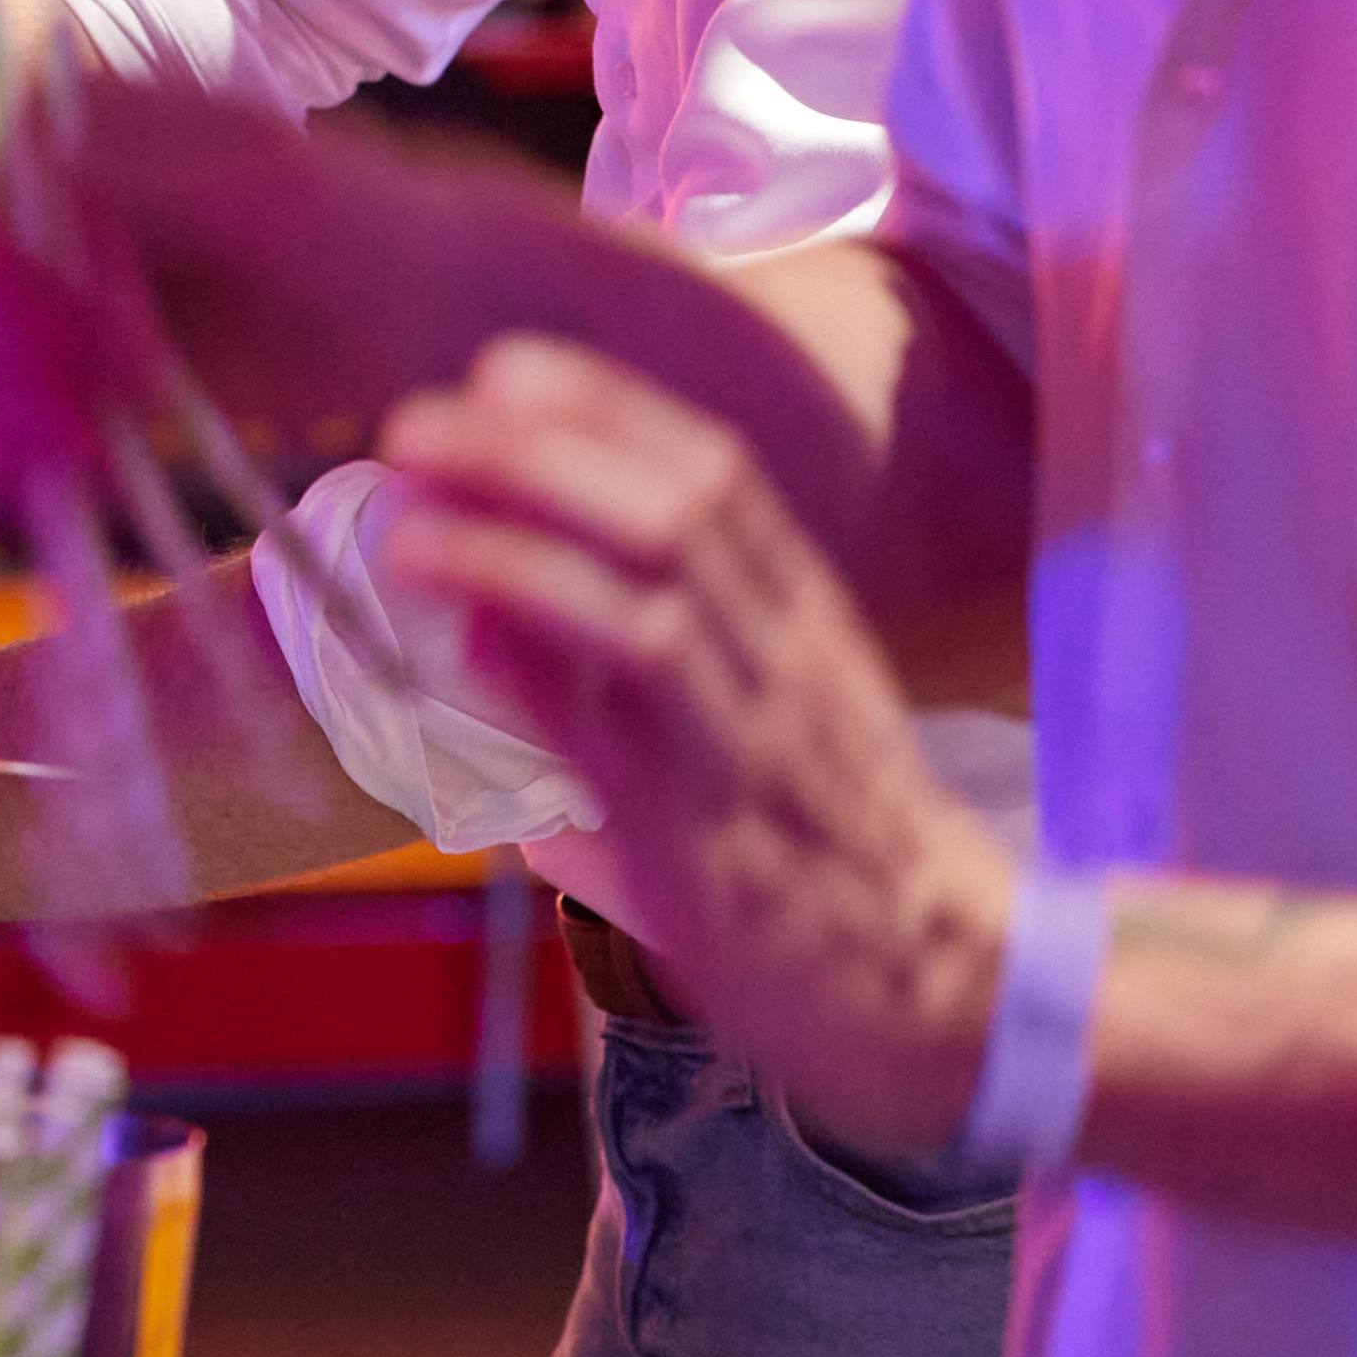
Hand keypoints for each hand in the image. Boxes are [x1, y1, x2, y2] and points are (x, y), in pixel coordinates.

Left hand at [375, 334, 1014, 1156]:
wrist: (947, 988)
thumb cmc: (831, 860)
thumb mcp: (758, 734)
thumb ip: (632, 686)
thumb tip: (487, 656)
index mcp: (804, 617)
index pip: (713, 471)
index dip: (602, 408)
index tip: (499, 368)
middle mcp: (788, 658)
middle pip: (674, 508)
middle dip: (535, 451)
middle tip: (416, 426)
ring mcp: (756, 742)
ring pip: (651, 601)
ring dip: (517, 546)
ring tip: (409, 520)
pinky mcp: (720, 839)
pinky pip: (632, 734)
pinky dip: (540, 673)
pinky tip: (462, 637)